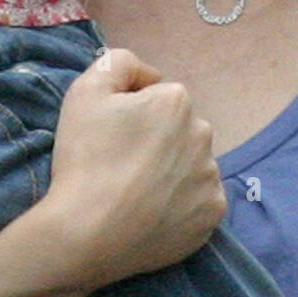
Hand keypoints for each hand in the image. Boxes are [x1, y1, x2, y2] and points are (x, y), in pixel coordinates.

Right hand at [44, 48, 226, 289]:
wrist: (86, 233)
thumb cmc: (85, 157)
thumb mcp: (86, 90)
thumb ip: (119, 63)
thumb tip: (147, 77)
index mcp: (177, 101)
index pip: (155, 97)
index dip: (129, 113)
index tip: (110, 136)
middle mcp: (204, 134)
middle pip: (177, 130)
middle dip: (155, 140)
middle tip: (119, 165)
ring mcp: (211, 178)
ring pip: (188, 164)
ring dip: (169, 171)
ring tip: (134, 193)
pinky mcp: (212, 215)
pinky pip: (198, 200)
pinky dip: (180, 204)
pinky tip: (151, 212)